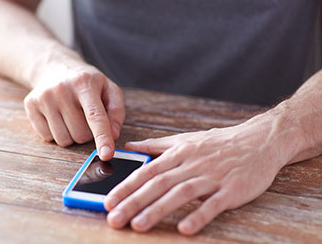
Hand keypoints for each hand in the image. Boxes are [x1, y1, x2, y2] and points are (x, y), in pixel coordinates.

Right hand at [23, 60, 124, 159]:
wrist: (55, 67)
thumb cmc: (86, 82)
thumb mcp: (108, 88)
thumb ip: (116, 111)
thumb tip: (114, 134)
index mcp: (84, 83)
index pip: (95, 116)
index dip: (102, 137)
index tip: (106, 154)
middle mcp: (62, 89)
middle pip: (80, 134)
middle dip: (87, 133)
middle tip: (84, 117)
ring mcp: (44, 97)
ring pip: (63, 140)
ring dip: (71, 135)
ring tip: (71, 116)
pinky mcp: (31, 105)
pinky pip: (47, 137)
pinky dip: (55, 133)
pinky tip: (57, 117)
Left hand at [104, 117, 291, 233]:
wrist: (260, 141)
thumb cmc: (218, 143)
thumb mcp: (185, 139)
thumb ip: (155, 145)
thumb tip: (129, 147)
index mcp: (179, 153)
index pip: (147, 171)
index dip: (126, 186)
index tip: (108, 200)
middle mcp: (192, 163)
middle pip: (158, 183)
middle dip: (134, 201)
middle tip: (115, 218)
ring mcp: (212, 176)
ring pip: (181, 193)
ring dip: (158, 209)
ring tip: (139, 225)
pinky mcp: (232, 189)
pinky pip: (213, 204)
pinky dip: (199, 215)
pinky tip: (185, 228)